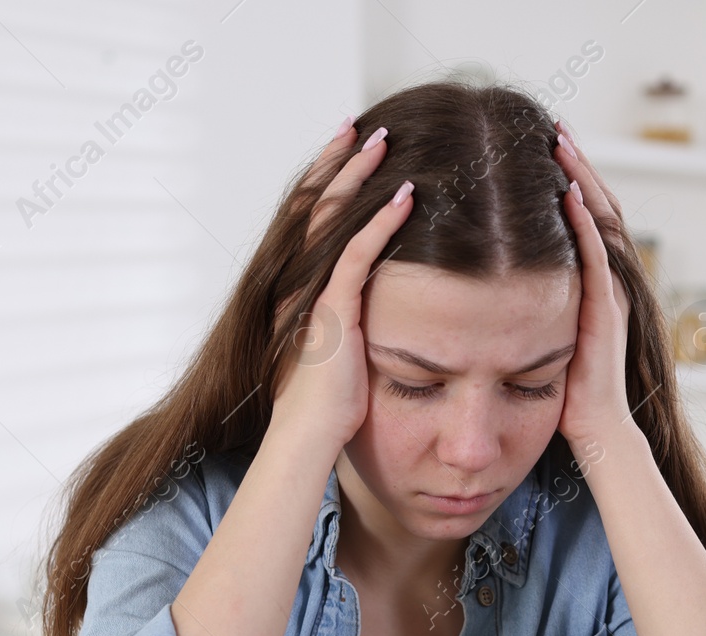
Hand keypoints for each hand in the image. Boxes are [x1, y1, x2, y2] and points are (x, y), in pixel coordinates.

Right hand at [270, 119, 413, 449]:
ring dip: (358, 178)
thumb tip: (377, 307)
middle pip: (315, 205)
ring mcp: (313, 294)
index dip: (329, 182)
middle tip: (361, 126)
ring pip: (332, 219)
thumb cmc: (332, 408)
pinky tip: (406, 197)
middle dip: (338, 163)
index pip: (312, 221)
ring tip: (383, 142)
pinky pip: (357, 255)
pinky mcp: (333, 311)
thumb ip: (353, 319)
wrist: (309, 438)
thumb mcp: (343, 351)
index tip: (350, 150)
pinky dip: (381, 223)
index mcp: (300, 288)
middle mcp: (299, 282)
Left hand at [552, 122, 633, 452]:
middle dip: (575, 165)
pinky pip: (598, 253)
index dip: (564, 180)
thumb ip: (524, 306)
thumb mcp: (536, 337)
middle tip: (553, 126)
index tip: (540, 146)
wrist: (593, 433)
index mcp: (591, 285)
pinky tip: (566, 189)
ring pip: (600, 220)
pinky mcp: (607, 308)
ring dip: (581, 178)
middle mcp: (607, 280)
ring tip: (560, 140)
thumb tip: (483, 286)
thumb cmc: (561, 397)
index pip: (580, 219)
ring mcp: (612, 291)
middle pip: (595, 207)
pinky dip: (583, 219)